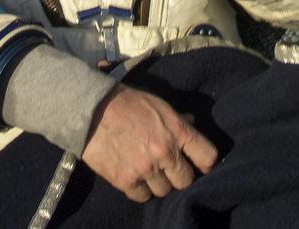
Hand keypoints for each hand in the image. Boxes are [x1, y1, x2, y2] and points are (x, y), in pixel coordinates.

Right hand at [81, 85, 217, 201]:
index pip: (208, 156)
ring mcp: (145, 168)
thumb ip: (177, 119)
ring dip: (158, 183)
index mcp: (176, 131)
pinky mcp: (125, 180)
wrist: (91, 110)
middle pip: (186, 180)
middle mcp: (164, 152)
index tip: (199, 165)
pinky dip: (140, 189)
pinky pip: (142, 196)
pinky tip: (134, 176)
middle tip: (169, 168)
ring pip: (164, 191)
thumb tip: (191, 123)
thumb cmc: (126, 103)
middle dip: (179, 175)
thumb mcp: (158, 104)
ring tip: (148, 170)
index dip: (205, 163)